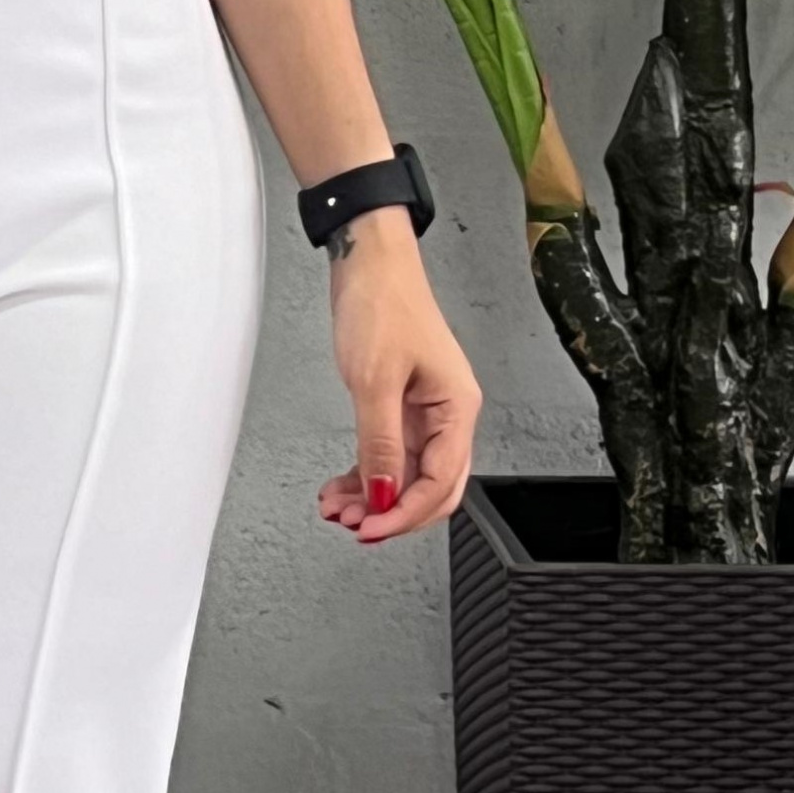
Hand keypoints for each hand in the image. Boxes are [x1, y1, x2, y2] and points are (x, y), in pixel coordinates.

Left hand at [318, 206, 480, 545]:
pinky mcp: (399, 408)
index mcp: (456, 409)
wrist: (369, 263)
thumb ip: (380, 445)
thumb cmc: (383, 304)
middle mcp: (446, 416)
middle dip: (391, 513)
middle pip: (429, 489)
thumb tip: (383, 494)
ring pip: (403, 476)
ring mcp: (423, 414)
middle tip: (352, 525)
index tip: (369, 529)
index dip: (403, 515)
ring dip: (372, 498)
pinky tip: (341, 487)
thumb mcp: (376, 382)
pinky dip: (365, 476)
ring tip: (337, 508)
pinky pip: (387, 457)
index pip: (439, 484)